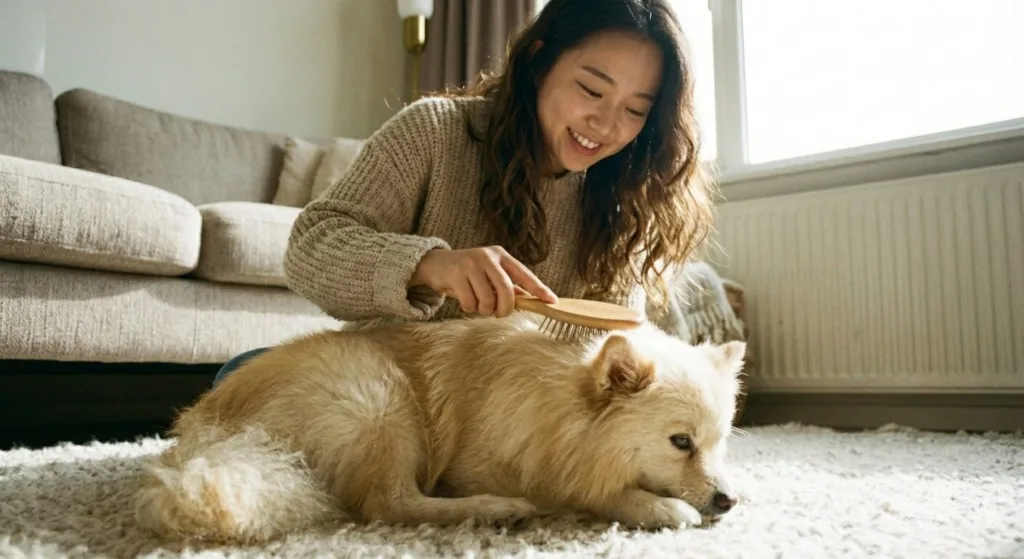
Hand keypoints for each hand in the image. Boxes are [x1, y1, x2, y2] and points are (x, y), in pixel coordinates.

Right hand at [410, 246, 556, 316]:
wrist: (435, 263)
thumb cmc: (468, 271)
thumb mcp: (489, 272)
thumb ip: (507, 284)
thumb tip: (529, 299)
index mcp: (500, 255)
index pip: (524, 273)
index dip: (539, 288)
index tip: (552, 301)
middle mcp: (487, 257)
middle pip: (506, 290)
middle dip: (505, 308)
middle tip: (499, 314)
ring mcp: (471, 264)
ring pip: (487, 299)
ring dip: (484, 309)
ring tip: (478, 304)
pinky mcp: (456, 275)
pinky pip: (470, 303)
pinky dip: (470, 308)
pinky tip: (465, 300)